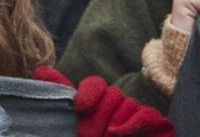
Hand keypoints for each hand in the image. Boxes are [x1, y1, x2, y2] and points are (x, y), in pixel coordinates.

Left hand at [34, 66, 173, 136]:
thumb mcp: (72, 121)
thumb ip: (61, 94)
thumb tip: (41, 70)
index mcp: (99, 102)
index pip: (95, 84)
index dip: (89, 93)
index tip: (80, 106)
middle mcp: (119, 105)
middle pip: (112, 94)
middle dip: (98, 117)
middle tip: (88, 135)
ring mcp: (139, 114)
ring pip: (128, 105)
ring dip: (113, 125)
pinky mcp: (159, 124)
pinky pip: (147, 115)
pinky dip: (132, 126)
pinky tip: (119, 135)